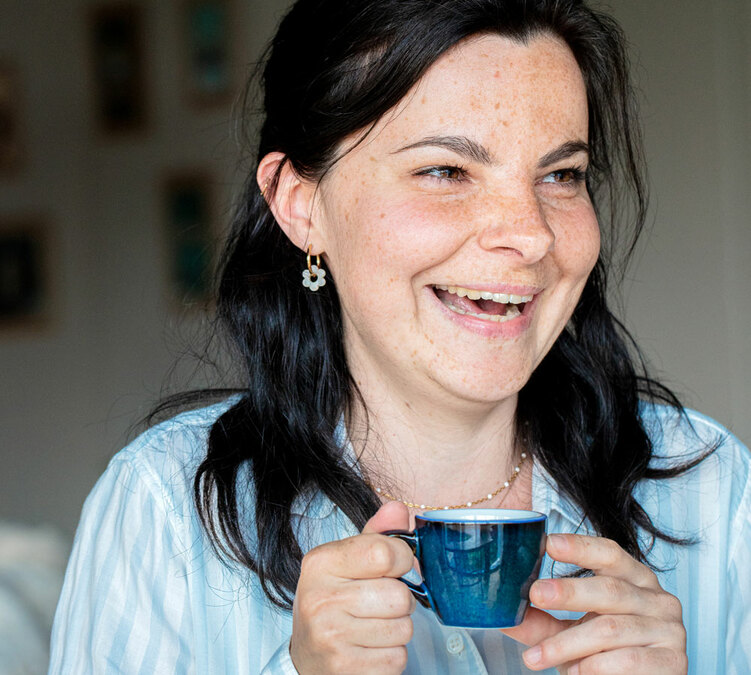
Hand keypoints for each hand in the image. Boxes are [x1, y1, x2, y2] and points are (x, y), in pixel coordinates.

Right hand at [290, 501, 415, 673]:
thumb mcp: (347, 561)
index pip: (385, 553)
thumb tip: (400, 509)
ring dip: (398, 629)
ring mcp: (330, 637)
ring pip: (404, 628)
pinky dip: (392, 655)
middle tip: (381, 603)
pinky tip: (370, 648)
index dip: (403, 560)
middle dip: (401, 600)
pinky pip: (397, 658)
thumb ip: (377, 534)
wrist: (307, 656)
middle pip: (400, 595)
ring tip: (374, 626)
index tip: (396, 566)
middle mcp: (320, 598)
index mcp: (321, 562)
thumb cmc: (333, 601)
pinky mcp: (344, 669)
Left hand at [501, 533, 686, 673]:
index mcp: (634, 578)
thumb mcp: (570, 631)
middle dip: (568, 592)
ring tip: (538, 658)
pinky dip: (595, 667)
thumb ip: (541, 621)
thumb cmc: (607, 655)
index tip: (549, 543)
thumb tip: (502, 612)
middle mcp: (657, 598)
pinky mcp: (674, 662)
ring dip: (568, 644)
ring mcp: (670, 629)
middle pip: (608, 589)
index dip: (580, 546)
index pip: (608, 553)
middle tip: (536, 594)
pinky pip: (628, 661)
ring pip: (610, 629)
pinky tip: (574, 673)